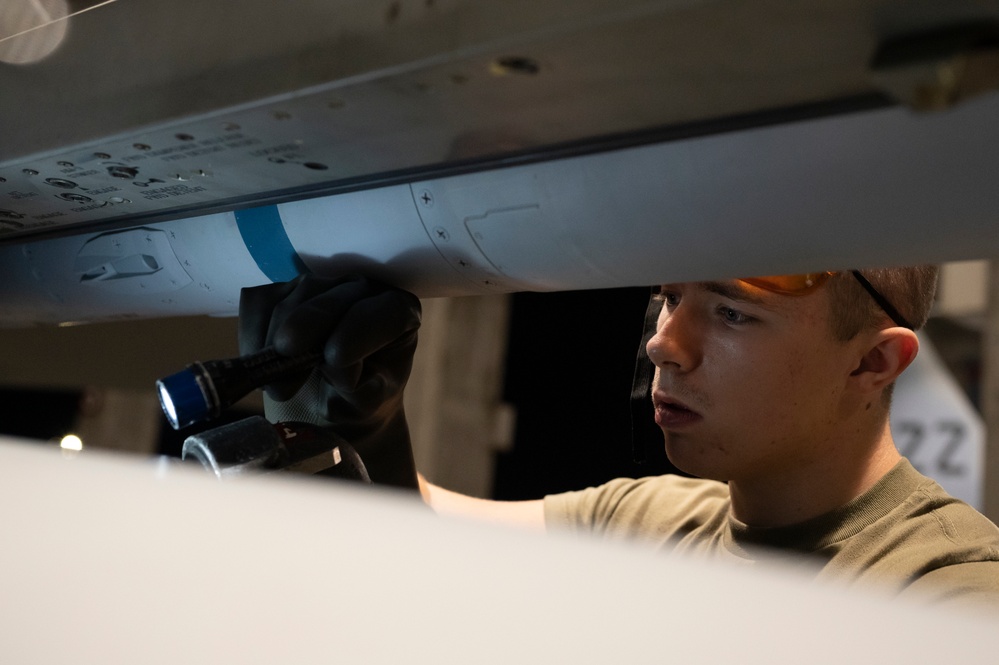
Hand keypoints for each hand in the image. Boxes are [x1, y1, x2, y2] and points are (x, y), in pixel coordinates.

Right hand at [239, 274, 421, 489]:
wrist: (329, 406)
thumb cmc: (358, 401)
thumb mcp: (367, 402)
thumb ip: (358, 384)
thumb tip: (331, 361)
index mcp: (398, 313)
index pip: (385, 311)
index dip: (358, 330)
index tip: (333, 357)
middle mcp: (363, 291)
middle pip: (332, 295)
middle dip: (307, 323)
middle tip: (286, 351)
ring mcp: (320, 286)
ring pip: (294, 295)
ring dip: (276, 338)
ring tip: (278, 385)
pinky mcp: (281, 293)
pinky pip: (260, 302)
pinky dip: (254, 334)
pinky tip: (259, 364)